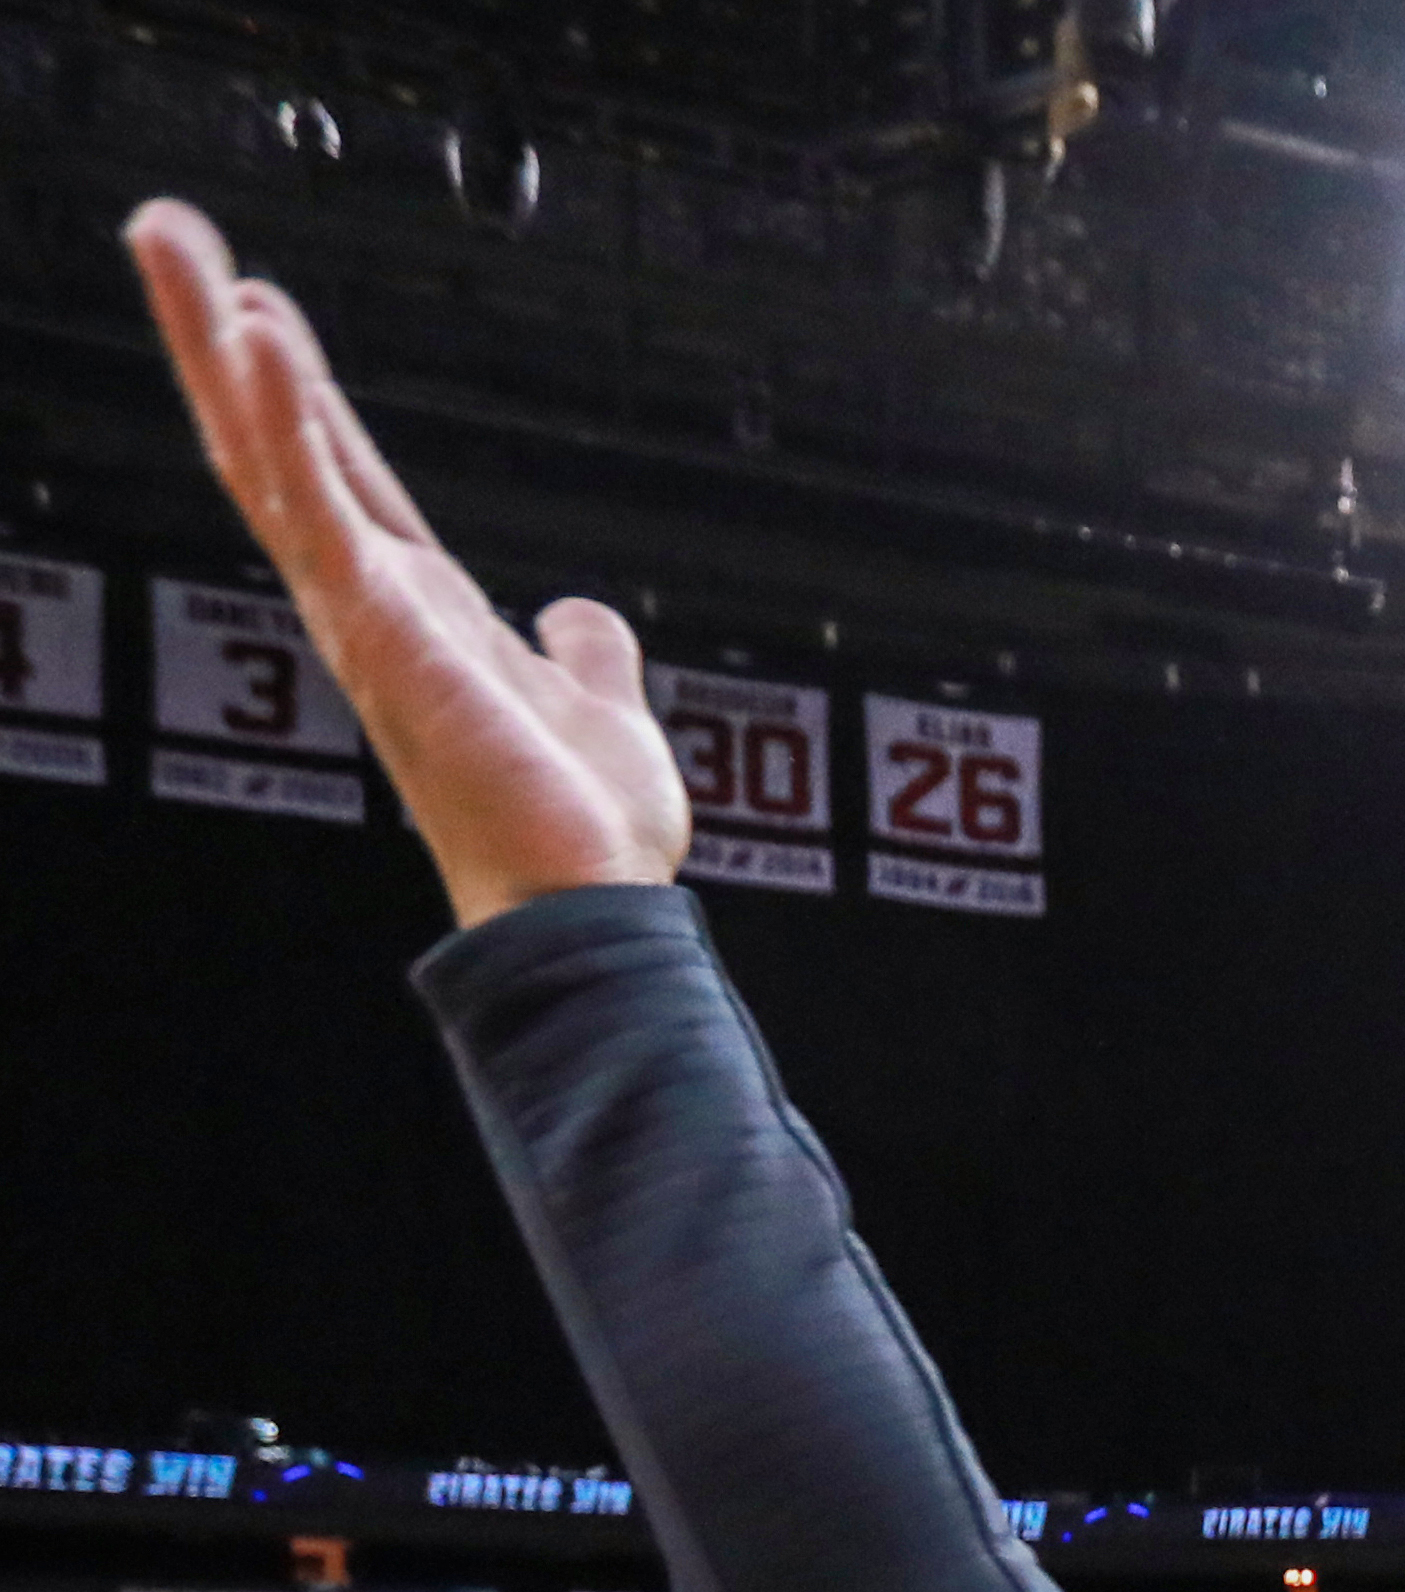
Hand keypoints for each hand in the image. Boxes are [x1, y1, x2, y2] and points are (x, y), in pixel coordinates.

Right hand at [124, 202, 687, 926]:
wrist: (589, 904)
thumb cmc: (583, 833)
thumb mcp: (597, 709)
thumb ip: (586, 653)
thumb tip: (579, 614)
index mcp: (418, 613)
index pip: (341, 477)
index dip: (299, 394)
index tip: (257, 307)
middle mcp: (371, 606)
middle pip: (273, 445)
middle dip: (212, 338)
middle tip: (162, 229)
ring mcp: (364, 616)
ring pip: (267, 456)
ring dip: (213, 344)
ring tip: (168, 237)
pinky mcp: (378, 629)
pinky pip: (319, 504)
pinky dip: (288, 416)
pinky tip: (255, 330)